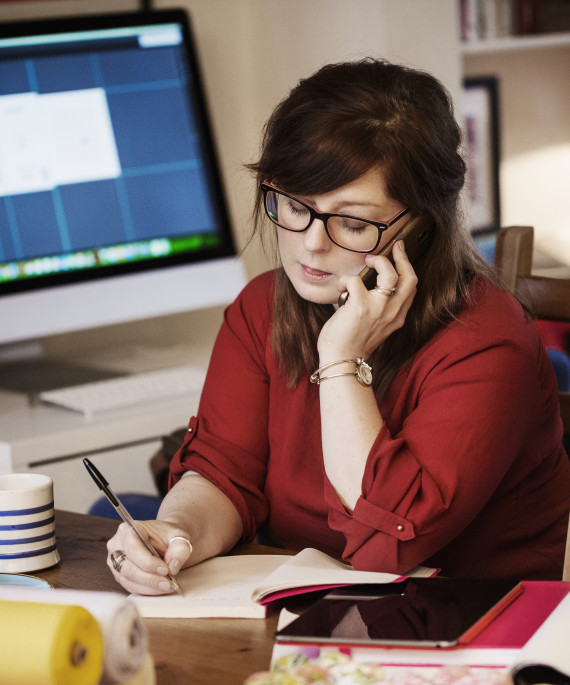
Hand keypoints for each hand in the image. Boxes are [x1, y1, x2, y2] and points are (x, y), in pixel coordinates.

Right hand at [106, 519, 193, 594]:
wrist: (165, 540)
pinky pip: (130, 586)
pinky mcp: (119, 574)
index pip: (133, 549)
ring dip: (149, 586)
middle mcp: (117, 545)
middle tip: (168, 583)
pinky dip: (146, 590)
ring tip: (167, 586)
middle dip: (149, 578)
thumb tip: (172, 567)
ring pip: (128, 580)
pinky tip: (160, 589)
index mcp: (128, 529)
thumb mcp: (179, 536)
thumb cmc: (168, 536)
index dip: (148, 563)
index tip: (165, 570)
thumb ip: (179, 549)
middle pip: (128, 568)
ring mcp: (115, 561)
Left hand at [318, 240, 417, 361]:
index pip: (411, 288)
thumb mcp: (374, 326)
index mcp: (397, 317)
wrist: (341, 361)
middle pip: (409, 278)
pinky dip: (347, 279)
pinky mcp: (361, 307)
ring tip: (367, 261)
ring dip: (379, 262)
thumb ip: (378, 310)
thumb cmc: (351, 344)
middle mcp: (392, 313)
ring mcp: (378, 309)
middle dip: (403, 258)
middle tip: (395, 248)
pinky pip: (356, 281)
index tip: (400, 257)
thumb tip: (366, 288)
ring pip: (391, 274)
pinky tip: (341, 287)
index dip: (407, 269)